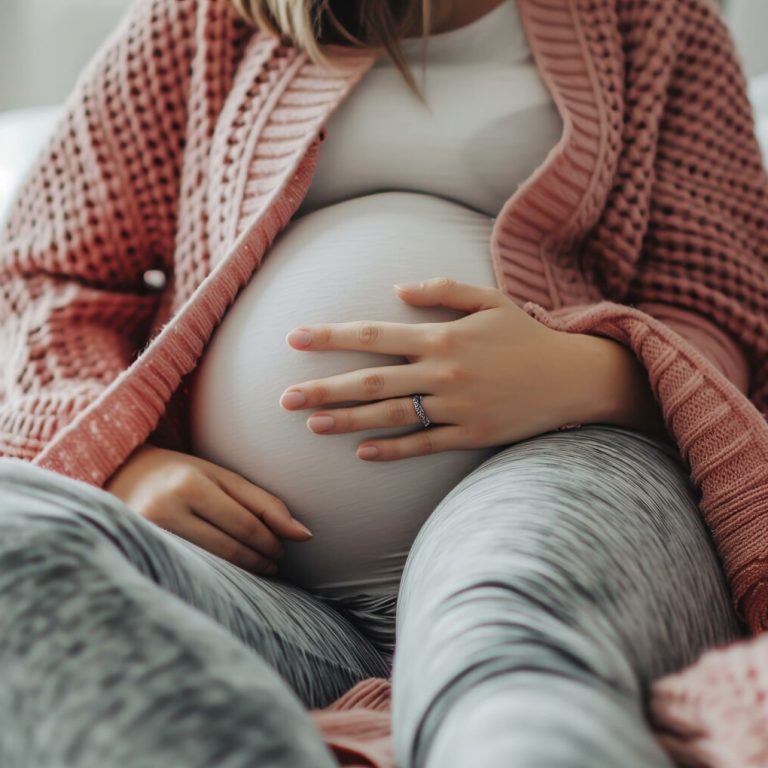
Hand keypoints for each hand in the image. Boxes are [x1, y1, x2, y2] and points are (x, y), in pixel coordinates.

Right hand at [103, 442, 312, 574]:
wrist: (121, 476)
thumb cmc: (182, 475)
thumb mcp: (221, 477)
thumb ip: (263, 503)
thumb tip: (304, 534)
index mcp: (191, 484)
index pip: (246, 524)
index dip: (273, 540)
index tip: (288, 546)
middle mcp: (167, 509)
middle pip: (231, 547)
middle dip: (262, 557)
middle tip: (276, 561)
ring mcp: (149, 535)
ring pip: (213, 565)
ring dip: (245, 570)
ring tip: (261, 567)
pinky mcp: (142, 552)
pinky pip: (191, 571)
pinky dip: (218, 575)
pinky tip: (230, 574)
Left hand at [279, 277, 600, 460]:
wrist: (574, 378)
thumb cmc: (528, 336)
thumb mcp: (490, 300)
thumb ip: (443, 291)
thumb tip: (398, 289)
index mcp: (442, 337)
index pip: (373, 335)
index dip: (329, 337)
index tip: (293, 340)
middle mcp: (442, 373)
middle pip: (370, 382)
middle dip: (323, 388)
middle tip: (284, 399)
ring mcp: (455, 407)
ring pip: (390, 417)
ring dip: (346, 422)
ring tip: (311, 425)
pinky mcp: (470, 435)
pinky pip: (423, 444)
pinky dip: (392, 449)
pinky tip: (362, 453)